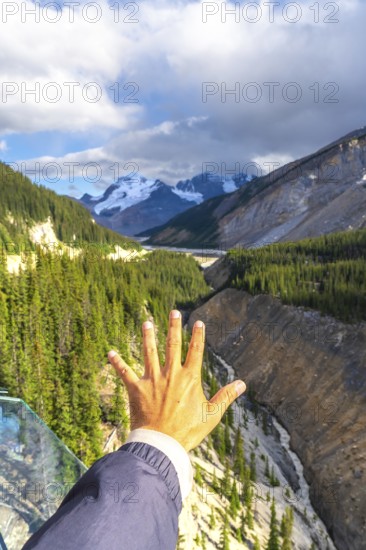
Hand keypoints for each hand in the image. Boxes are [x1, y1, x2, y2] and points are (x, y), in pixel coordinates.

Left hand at [108, 309, 245, 451]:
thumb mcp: (212, 415)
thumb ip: (226, 397)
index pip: (196, 351)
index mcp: (189, 379)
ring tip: (147, 323)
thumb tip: (242, 384)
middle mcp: (171, 375)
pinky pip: (125, 372)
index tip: (198, 322)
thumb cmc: (188, 432)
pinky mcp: (136, 389)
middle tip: (174, 312)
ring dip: (148, 337)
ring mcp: (152, 380)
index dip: (198, 336)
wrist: (161, 446)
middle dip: (173, 327)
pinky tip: (110, 353)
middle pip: (173, 345)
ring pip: (149, 353)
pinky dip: (117, 362)